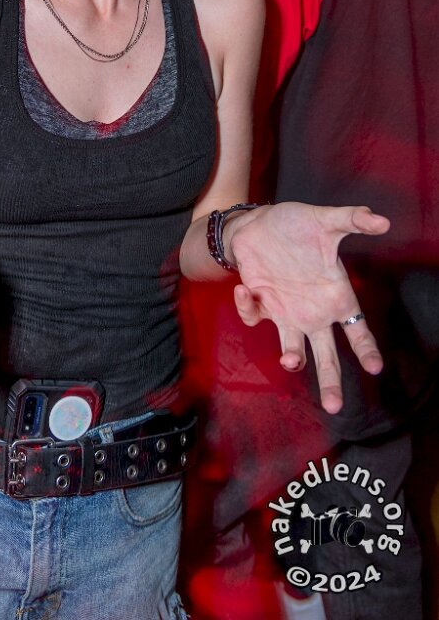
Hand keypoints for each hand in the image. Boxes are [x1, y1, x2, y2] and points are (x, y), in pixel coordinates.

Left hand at [227, 203, 389, 413]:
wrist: (258, 224)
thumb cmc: (296, 224)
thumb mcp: (325, 219)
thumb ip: (352, 219)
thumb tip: (381, 220)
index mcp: (336, 296)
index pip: (357, 329)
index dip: (365, 348)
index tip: (374, 367)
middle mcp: (313, 312)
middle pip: (327, 356)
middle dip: (331, 381)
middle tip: (336, 406)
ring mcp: (286, 313)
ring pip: (293, 351)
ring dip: (291, 359)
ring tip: (290, 361)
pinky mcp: (261, 305)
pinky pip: (254, 318)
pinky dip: (247, 308)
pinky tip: (244, 289)